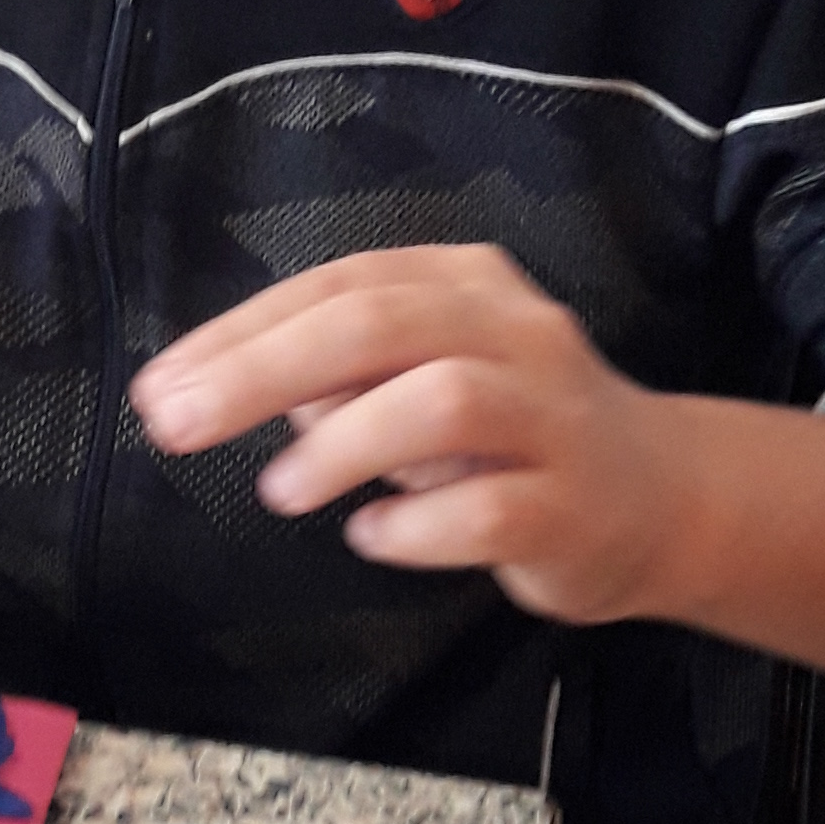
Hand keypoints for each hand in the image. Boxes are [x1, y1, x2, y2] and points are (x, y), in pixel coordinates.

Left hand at [130, 243, 701, 624]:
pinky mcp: (576, 506)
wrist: (663, 499)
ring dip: (343, 443)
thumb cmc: (511, 437)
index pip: (342, 285)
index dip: (243, 331)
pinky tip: (374, 537)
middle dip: (265, 370)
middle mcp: (517, 333)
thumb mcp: (420, 382)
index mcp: (467, 285)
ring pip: (444, 400)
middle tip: (179, 424)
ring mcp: (553, 418)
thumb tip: (226, 383)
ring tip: (280, 491)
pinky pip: (489, 511)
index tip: (161, 384)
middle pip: (382, 324)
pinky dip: (416, 526)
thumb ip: (337, 376)